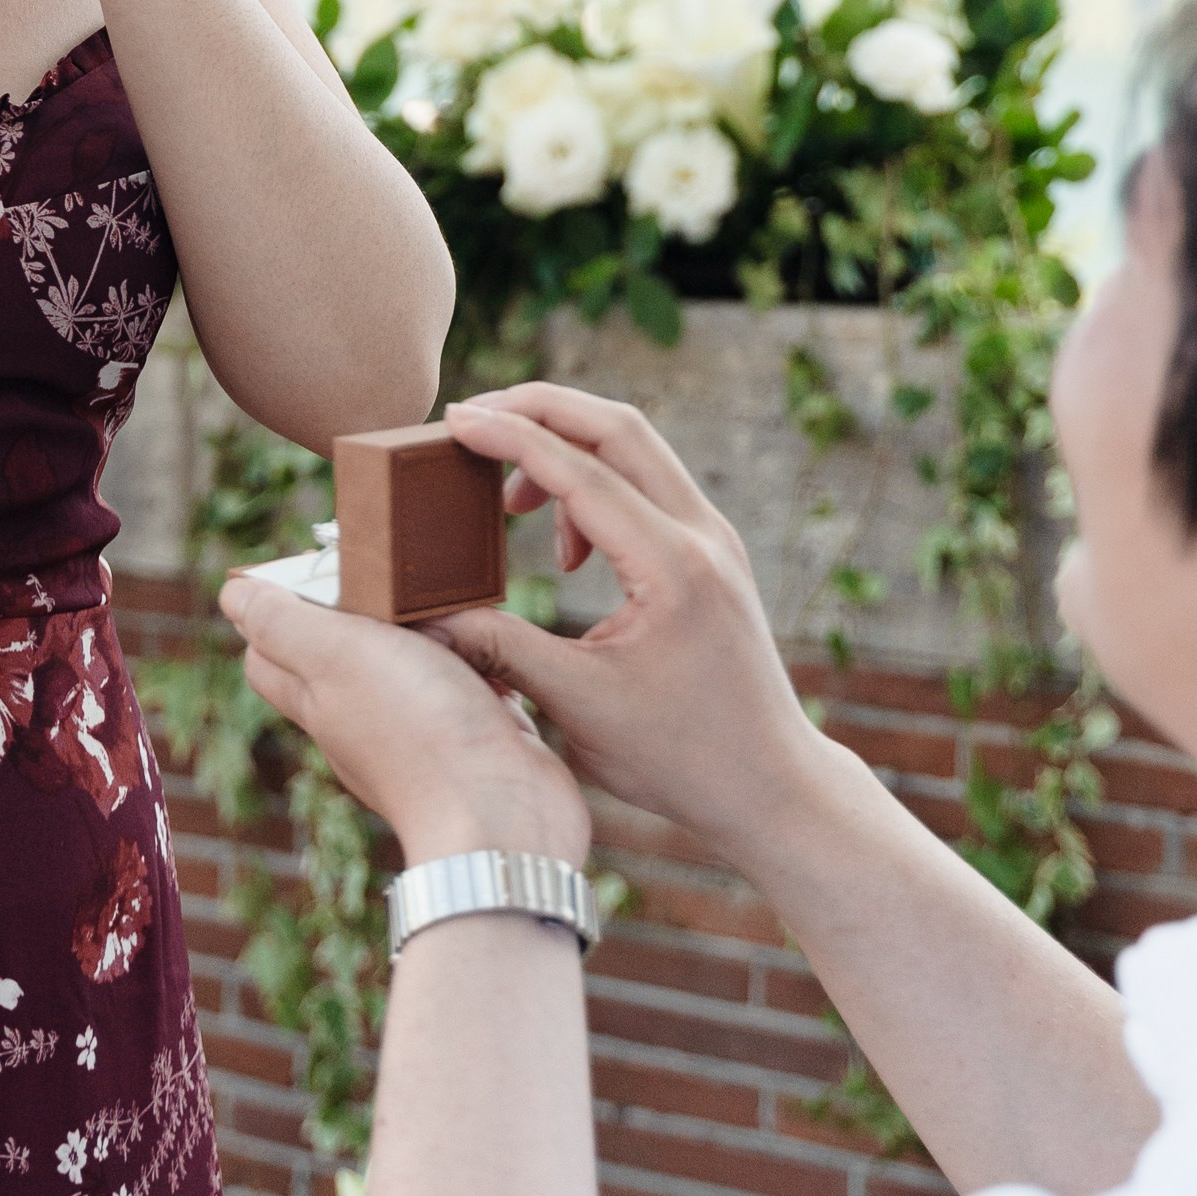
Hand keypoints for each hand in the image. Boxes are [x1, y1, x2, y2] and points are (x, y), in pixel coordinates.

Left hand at [217, 571, 591, 868]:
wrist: (506, 819)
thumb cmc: (420, 733)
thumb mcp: (340, 657)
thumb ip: (286, 625)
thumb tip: (233, 598)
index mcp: (318, 702)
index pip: (269, 652)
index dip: (277, 603)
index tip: (311, 561)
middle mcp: (360, 723)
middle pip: (338, 655)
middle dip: (354, 609)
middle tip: (386, 568)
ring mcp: (418, 734)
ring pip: (406, 669)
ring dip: (423, 631)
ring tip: (444, 596)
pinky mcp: (473, 738)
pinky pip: (461, 689)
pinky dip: (471, 661)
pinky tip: (489, 646)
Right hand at [427, 384, 833, 870]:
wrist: (768, 786)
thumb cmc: (679, 758)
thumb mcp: (579, 707)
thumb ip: (502, 650)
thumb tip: (428, 621)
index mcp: (671, 566)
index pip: (581, 470)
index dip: (510, 437)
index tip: (454, 419)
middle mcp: (702, 534)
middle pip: (618, 425)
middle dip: (539, 409)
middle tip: (471, 421)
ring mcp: (714, 538)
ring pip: (636, 448)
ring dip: (567, 449)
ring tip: (509, 503)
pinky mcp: (711, 553)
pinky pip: (648, 485)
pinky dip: (596, 485)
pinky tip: (566, 550)